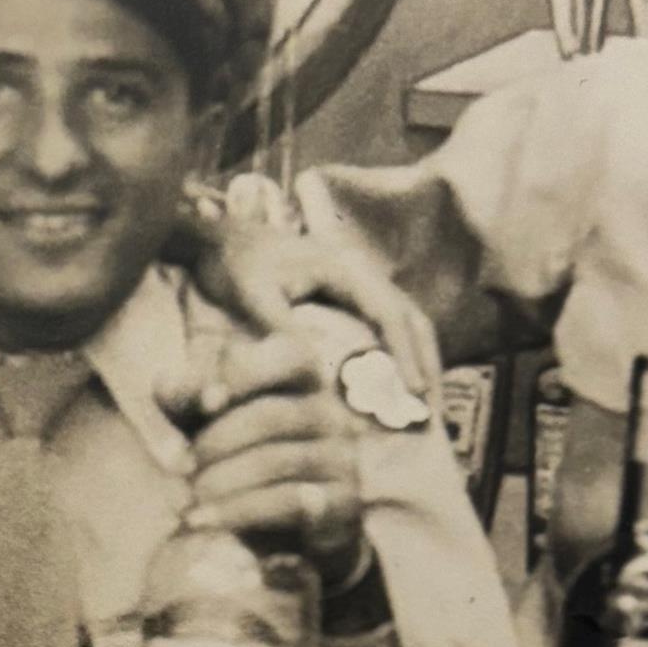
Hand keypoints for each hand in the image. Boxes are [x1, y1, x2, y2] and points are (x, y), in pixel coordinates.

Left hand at [168, 328, 365, 592]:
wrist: (281, 526)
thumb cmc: (235, 452)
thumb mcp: (201, 417)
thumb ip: (187, 393)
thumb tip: (203, 397)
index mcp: (303, 377)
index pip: (291, 354)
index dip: (245, 373)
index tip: (205, 404)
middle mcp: (330, 412)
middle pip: (272, 415)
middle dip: (217, 441)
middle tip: (183, 466)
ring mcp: (341, 457)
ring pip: (277, 461)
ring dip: (222, 480)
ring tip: (190, 497)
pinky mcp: (343, 503)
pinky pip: (289, 503)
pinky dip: (237, 512)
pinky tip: (201, 520)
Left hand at [178, 194, 439, 402]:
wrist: (217, 240)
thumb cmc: (232, 266)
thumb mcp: (253, 297)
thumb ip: (283, 329)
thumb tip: (317, 370)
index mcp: (344, 268)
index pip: (391, 314)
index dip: (407, 354)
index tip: (413, 392)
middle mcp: (359, 270)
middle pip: (410, 316)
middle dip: (425, 360)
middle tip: (430, 406)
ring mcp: (356, 279)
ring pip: (402, 318)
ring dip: (416, 356)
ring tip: (421, 400)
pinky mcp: (346, 290)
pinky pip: (384, 321)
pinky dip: (397, 350)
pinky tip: (394, 381)